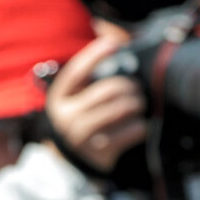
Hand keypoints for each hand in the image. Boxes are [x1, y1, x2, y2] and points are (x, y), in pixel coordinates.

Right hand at [43, 37, 147, 174]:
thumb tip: (113, 38)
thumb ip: (90, 73)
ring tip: (136, 106)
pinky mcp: (100, 152)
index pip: (77, 72)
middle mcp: (66, 118)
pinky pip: (134, 130)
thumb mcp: (77, 96)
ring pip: (124, 108)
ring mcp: (82, 137)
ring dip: (137, 104)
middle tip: (134, 90)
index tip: (114, 44)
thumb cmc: (83, 117)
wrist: (74, 161)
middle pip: (110, 90)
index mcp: (59, 99)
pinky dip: (140, 126)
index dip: (95, 54)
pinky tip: (136, 126)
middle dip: (129, 87)